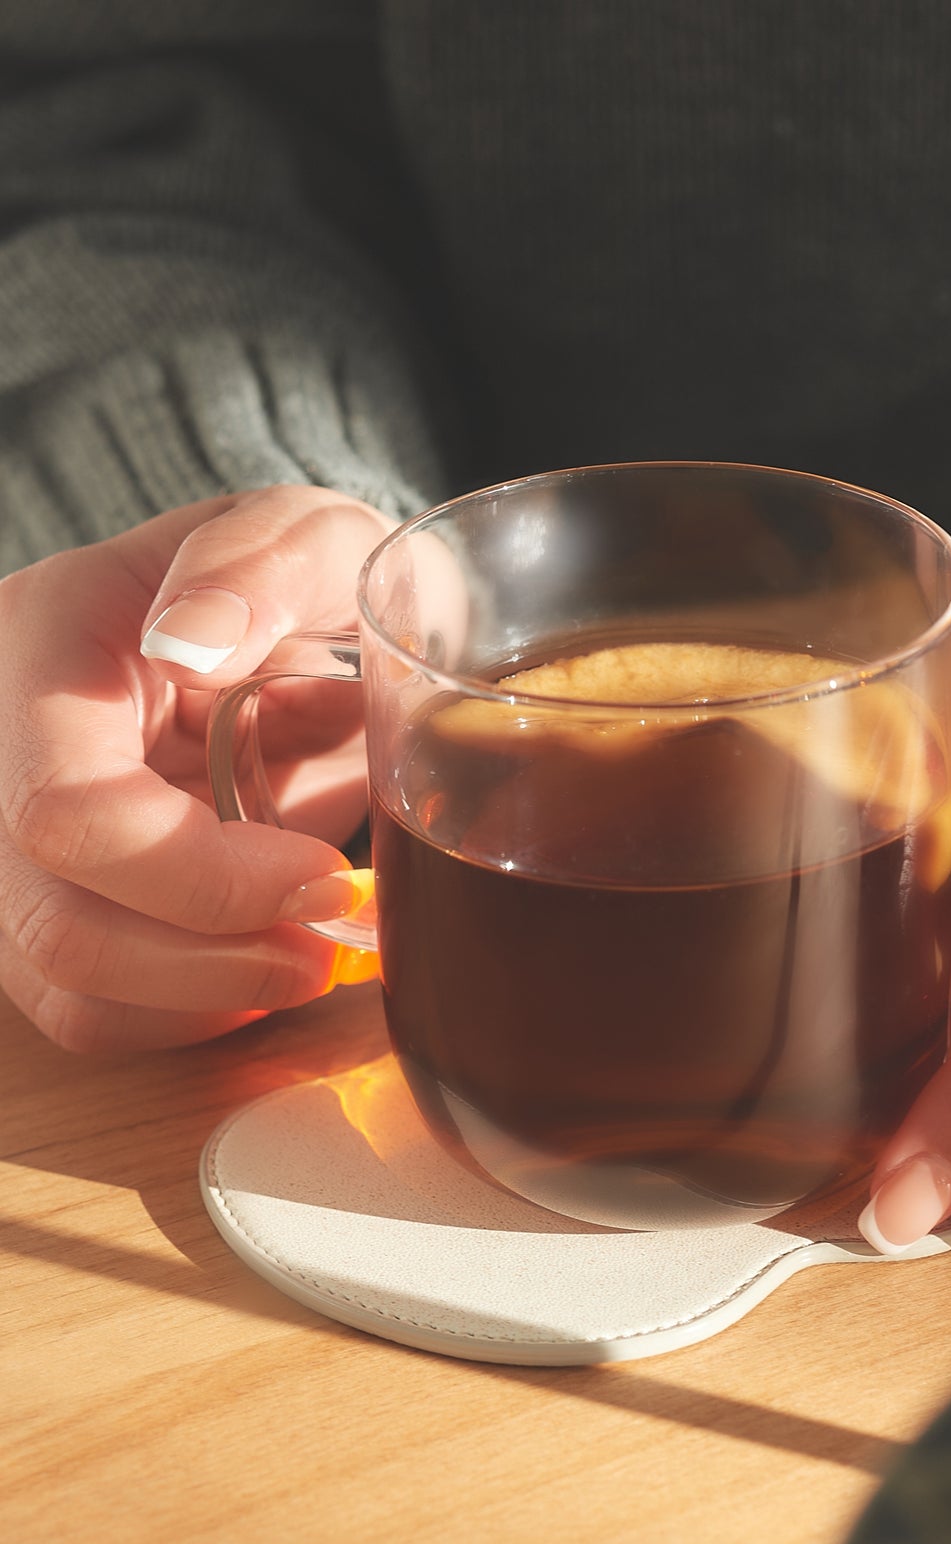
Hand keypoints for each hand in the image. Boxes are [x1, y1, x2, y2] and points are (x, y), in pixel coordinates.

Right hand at [0, 484, 389, 1051]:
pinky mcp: (43, 898)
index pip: (68, 811)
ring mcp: (5, 835)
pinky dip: (185, 1011)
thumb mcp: (307, 532)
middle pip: (54, 922)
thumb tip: (191, 639)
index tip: (323, 875)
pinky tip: (257, 966)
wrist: (274, 616)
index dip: (202, 877)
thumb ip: (261, 562)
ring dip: (204, 997)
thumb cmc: (295, 578)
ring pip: (63, 984)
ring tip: (307, 955)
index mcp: (42, 643)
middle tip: (326, 942)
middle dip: (210, 959)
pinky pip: (87, 1006)